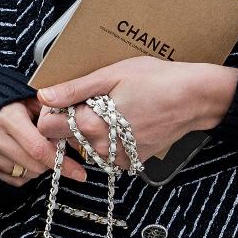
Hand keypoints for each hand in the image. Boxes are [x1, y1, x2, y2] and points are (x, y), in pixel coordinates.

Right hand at [0, 98, 88, 187]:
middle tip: (59, 152)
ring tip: (37, 149)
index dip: (62, 162)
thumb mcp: (22, 97)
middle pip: (35, 165)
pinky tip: (24, 157)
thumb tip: (70, 121)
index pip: (39, 148)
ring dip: (39, 167)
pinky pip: (14, 180)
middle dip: (52, 163)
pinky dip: (25, 173)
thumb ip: (45, 109)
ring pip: (26, 174)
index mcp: (8, 118)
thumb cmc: (0, 100)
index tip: (80, 173)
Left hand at [35, 57, 237, 169]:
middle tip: (90, 98)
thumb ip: (74, 89)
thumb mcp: (111, 75)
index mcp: (91, 125)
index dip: (50, 109)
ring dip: (89, 129)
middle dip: (70, 119)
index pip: (47, 127)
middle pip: (66, 137)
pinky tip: (125, 119)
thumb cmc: (155, 80)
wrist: (194, 99)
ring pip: (86, 145)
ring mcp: (117, 158)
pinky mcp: (132, 162)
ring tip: (111, 106)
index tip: (63, 97)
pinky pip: (107, 152)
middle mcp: (101, 148)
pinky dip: (109, 138)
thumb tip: (44, 95)